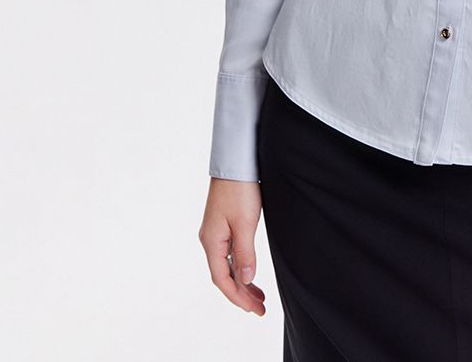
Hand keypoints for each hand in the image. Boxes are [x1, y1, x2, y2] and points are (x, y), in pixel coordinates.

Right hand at [199, 177, 266, 314]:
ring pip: (227, 265)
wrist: (236, 161)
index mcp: (211, 242)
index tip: (255, 310)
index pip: (222, 280)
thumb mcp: (245, 223)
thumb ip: (245, 253)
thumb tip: (245, 280)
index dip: (238, 297)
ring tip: (259, 296)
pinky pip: (229, 254)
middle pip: (224, 276)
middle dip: (242, 294)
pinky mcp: (223, 224)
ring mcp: (215, 232)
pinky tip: (249, 272)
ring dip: (242, 281)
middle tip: (261, 308)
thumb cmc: (239, 189)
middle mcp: (210, 240)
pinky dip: (240, 266)